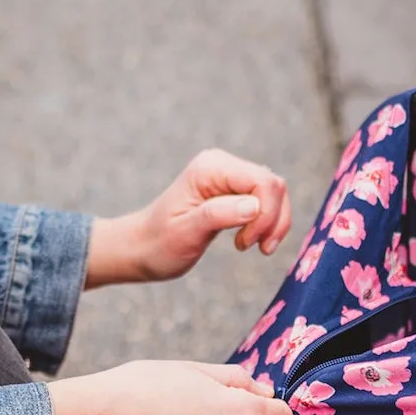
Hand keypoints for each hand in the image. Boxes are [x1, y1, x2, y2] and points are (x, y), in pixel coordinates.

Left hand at [86, 149, 292, 287]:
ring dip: (273, 223)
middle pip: (273, 185)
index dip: (266, 214)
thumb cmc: (158, 244)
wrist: (141, 249)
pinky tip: (250, 240)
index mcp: (210, 168)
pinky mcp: (233, 191)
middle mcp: (222, 165)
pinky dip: (267, 223)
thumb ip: (218, 215)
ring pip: (274, 193)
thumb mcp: (185, 233)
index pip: (262, 182)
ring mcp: (229, 176)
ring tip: (255, 246)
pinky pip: (266, 201)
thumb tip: (254, 206)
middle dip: (273, 220)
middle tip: (257, 248)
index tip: (247, 243)